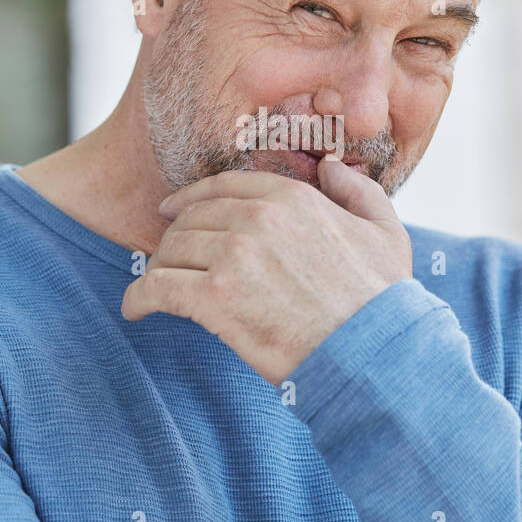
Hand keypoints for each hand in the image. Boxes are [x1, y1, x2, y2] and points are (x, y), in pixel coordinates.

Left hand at [121, 156, 412, 384]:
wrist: (373, 353)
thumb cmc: (382, 300)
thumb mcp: (386, 232)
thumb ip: (358, 191)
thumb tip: (332, 167)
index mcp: (292, 197)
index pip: (222, 186)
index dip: (191, 198)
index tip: (173, 211)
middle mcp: (257, 217)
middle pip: (191, 219)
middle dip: (175, 239)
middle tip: (169, 261)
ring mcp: (233, 256)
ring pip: (170, 251)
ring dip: (158, 269)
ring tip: (157, 289)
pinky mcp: (214, 297)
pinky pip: (156, 288)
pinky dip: (138, 299)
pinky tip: (136, 311)